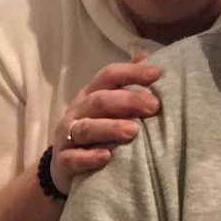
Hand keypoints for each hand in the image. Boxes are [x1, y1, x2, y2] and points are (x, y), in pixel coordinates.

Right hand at [50, 52, 160, 193]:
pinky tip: (105, 157)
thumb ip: (126, 81)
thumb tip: (147, 56)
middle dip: (127, 101)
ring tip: (133, 131)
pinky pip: (72, 158)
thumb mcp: (109, 102)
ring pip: (86, 128)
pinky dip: (88, 158)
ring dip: (109, 128)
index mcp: (91, 93)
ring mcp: (67, 135)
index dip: (131, 72)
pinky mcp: (63, 161)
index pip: (109, 75)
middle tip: (153, 106)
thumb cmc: (96, 126)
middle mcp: (78, 110)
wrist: (64, 164)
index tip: (157, 74)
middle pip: (100, 100)